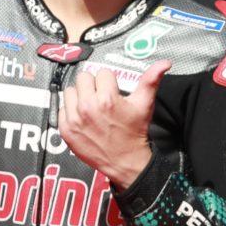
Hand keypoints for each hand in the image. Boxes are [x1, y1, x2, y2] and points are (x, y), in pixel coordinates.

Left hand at [58, 61, 170, 189]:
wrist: (126, 161)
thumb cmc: (134, 133)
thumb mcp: (144, 105)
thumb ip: (151, 80)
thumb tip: (164, 63)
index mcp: (107, 99)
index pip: (102, 73)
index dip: (110, 82)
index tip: (113, 92)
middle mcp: (88, 107)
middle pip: (83, 78)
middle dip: (93, 86)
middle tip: (101, 98)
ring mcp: (74, 119)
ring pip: (70, 91)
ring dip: (80, 96)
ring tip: (91, 107)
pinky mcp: (66, 130)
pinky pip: (61, 109)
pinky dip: (70, 112)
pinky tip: (83, 118)